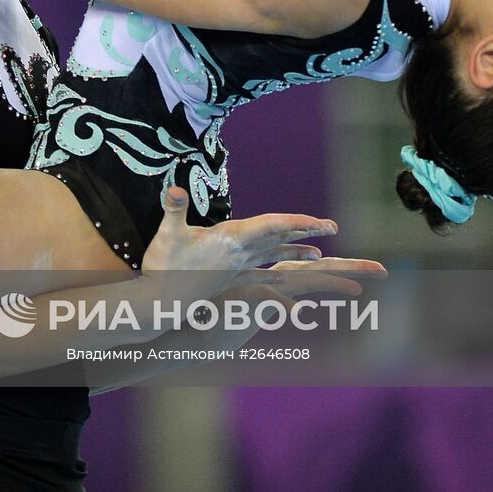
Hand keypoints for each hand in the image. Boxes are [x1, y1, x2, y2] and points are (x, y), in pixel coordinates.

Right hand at [141, 187, 337, 275]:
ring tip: (317, 252)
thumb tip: (176, 189)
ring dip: (294, 249)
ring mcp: (234, 267)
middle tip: (332, 227)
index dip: (296, 221)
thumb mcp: (167, 235)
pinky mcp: (226, 276)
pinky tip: (283, 275)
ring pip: (270, 254)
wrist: (160, 304)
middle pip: (278, 237)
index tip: (320, 222)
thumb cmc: (164, 268)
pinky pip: (255, 272)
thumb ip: (174, 210)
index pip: (271, 225)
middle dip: (305, 230)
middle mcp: (240, 253)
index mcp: (232, 240)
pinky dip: (270, 271)